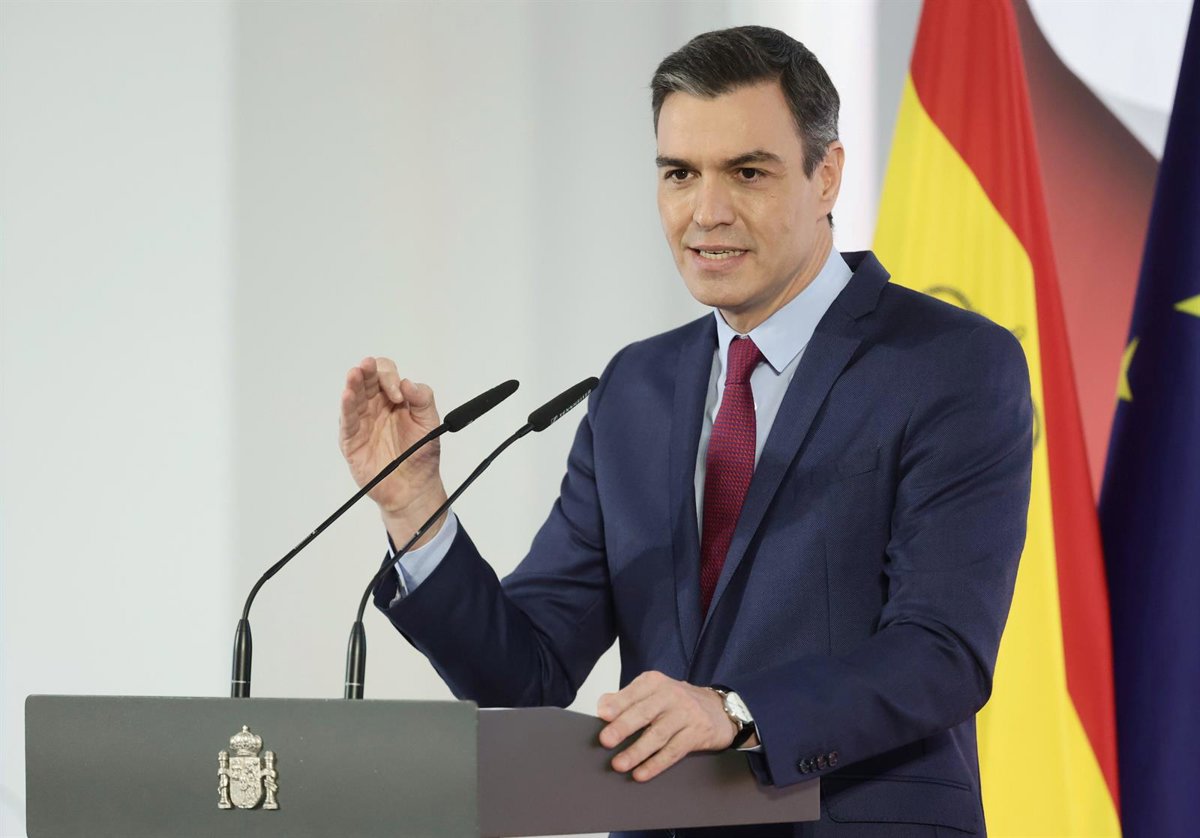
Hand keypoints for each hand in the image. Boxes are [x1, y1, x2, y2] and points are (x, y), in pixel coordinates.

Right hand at [339, 357, 448, 545]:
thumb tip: (407, 383)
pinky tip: (347, 395)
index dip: (390, 378)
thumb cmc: (420, 454)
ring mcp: (362, 422)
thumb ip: (422, 400)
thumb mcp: (429, 423)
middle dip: (367, 371)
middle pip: (366, 380)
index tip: (399, 395)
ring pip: (353, 396)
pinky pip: (347, 420)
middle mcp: (375, 406)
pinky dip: (346, 407)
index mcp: (393, 398)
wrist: (413, 487)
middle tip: (369, 366)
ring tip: (355, 374)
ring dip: (353, 384)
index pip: (386, 375)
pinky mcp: (352, 439)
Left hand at [597, 671, 736, 781]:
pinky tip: (641, 773)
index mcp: (655, 682)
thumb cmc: (678, 702)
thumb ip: (627, 698)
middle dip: (623, 727)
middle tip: (606, 740)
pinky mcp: (697, 734)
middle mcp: (671, 695)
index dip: (618, 704)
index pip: (634, 693)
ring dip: (636, 751)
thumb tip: (603, 706)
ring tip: (619, 764)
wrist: (719, 709)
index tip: (603, 715)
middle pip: (644, 713)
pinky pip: (673, 751)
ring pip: (658, 735)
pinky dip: (656, 764)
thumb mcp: (653, 692)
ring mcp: (686, 715)